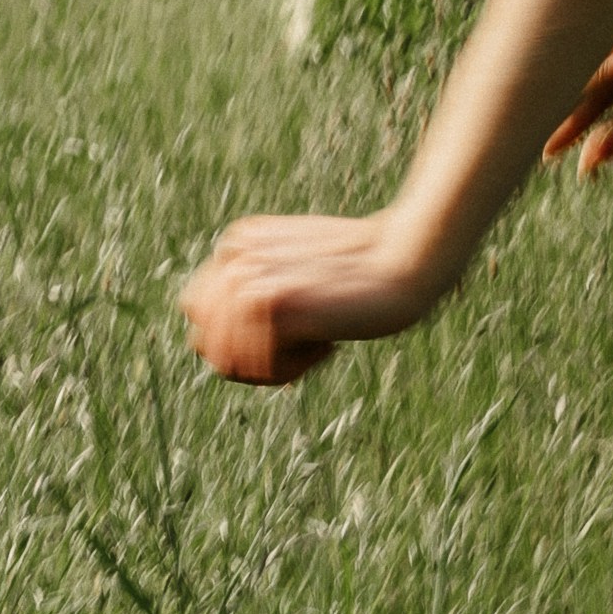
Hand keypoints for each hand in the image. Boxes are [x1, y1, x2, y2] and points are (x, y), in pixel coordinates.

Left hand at [178, 208, 451, 387]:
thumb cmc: (368, 274)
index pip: (203, 316)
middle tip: (305, 343)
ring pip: (228, 363)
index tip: (294, 332)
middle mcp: (233, 255)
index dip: (242, 341)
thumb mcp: (301, 273)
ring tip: (320, 344)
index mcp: (238, 242)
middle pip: (206, 343)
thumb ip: (260, 293)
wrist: (409, 261)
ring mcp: (247, 277)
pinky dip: (293, 371)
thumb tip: (210, 350)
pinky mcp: (268, 302)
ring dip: (272, 368)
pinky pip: (259, 370)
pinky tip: (329, 344)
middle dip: (249, 358)